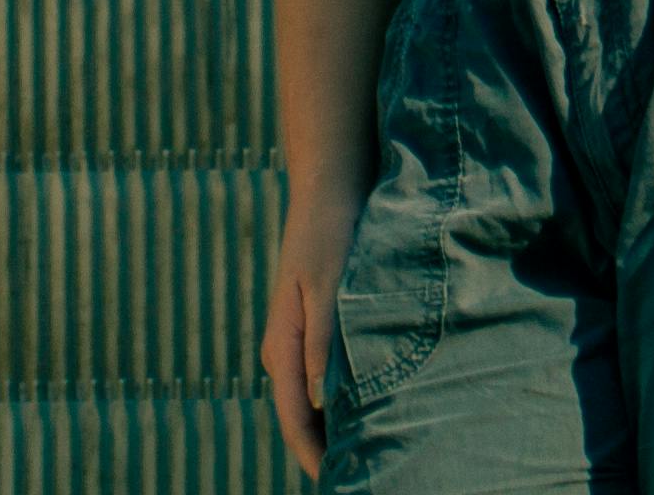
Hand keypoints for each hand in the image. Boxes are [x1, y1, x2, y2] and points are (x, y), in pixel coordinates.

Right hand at [261, 189, 357, 477]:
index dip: (314, 457)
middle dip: (325, 452)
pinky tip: (370, 411)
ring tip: (372, 456)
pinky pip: (325, 379)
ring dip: (336, 429)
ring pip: (313, 402)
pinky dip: (342, 402)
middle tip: (366, 477)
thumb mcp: (328, 284)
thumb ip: (324, 340)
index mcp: (281, 347)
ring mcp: (299, 341)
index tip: (339, 485)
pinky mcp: (316, 329)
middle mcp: (285, 351)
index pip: (295, 419)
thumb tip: (321, 399)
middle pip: (302, 419)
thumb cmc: (332, 233)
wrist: (330, 189)